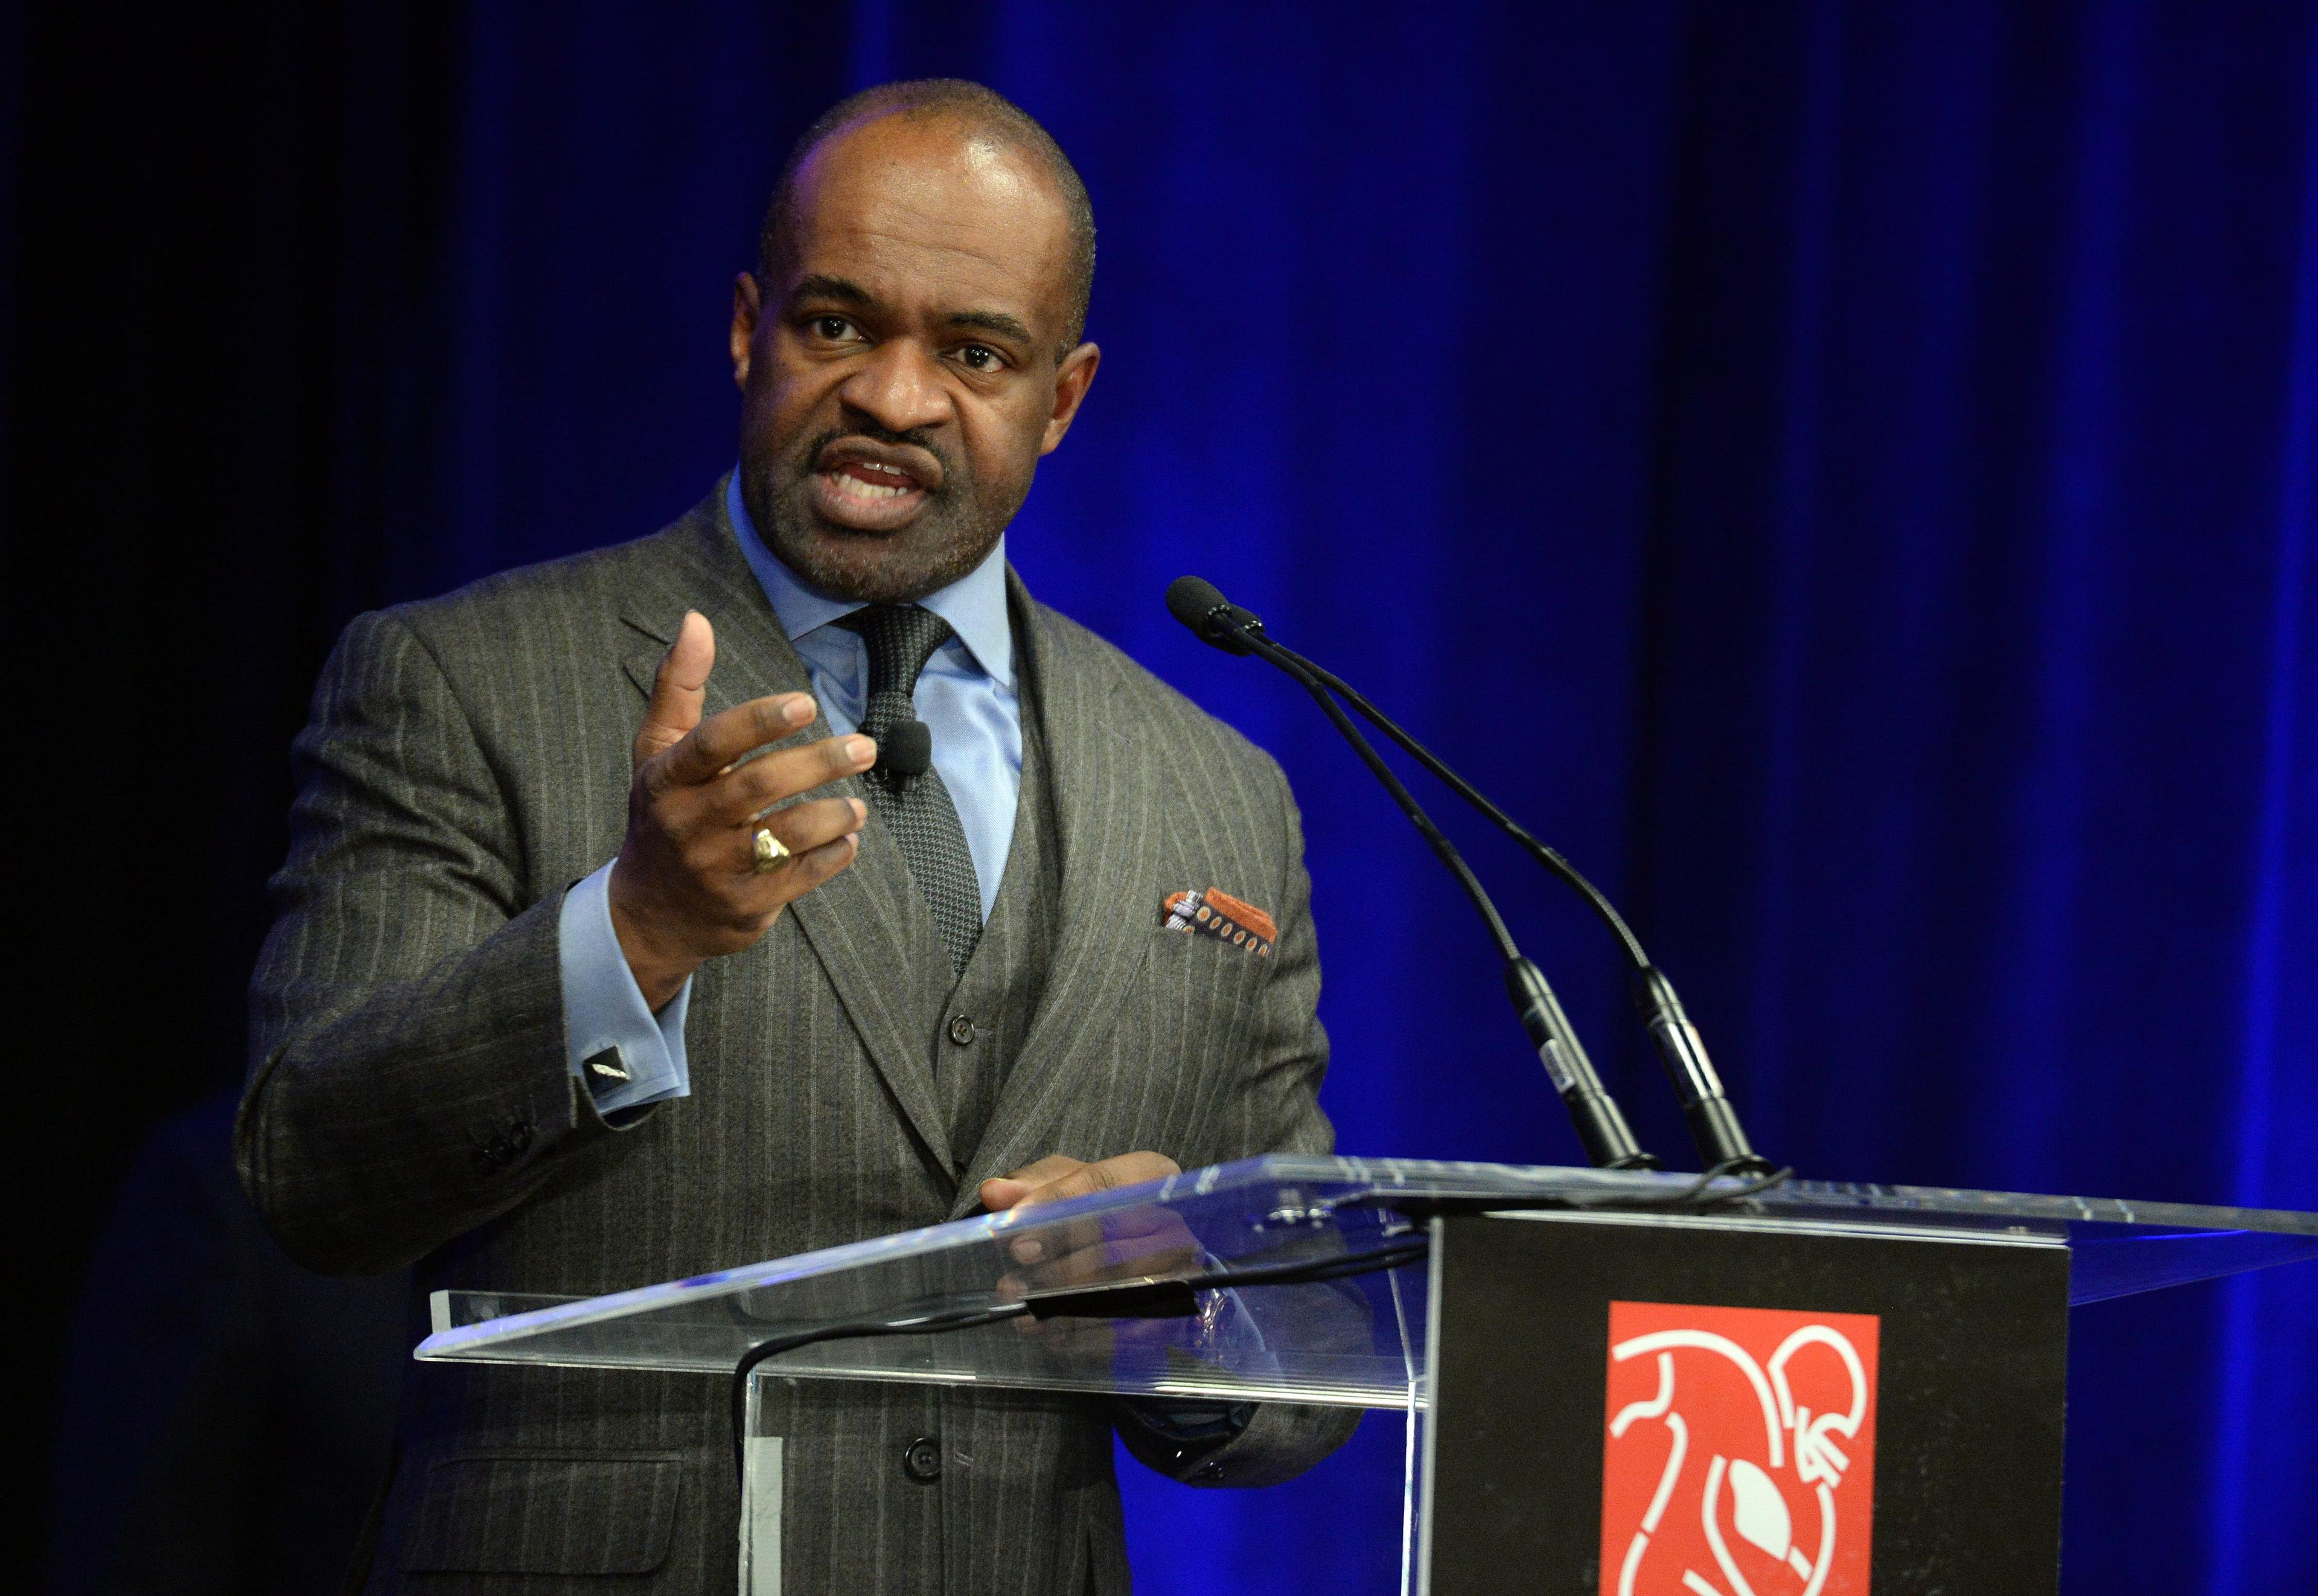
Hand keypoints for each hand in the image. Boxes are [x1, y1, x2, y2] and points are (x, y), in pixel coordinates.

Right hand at [608, 611, 873, 1007]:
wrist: (648, 913)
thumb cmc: (664, 814)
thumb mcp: (658, 751)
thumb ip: (678, 686)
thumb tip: (696, 619)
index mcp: (667, 779)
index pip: (712, 743)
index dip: (758, 721)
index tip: (805, 703)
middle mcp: (688, 823)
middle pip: (760, 786)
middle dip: (818, 763)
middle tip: (864, 747)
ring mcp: (715, 868)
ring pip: (786, 835)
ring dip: (833, 815)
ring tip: (858, 804)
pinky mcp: (743, 905)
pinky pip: (799, 878)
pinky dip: (832, 856)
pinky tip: (848, 838)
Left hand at [981, 1152, 1195, 1355]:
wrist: (1143, 1242)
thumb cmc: (1101, 1205)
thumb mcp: (1068, 1182)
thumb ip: (1033, 1186)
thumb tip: (994, 1193)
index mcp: (1149, 1175)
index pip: (1101, 1184)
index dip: (1055, 1208)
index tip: (1015, 1235)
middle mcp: (1172, 1220)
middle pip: (1113, 1246)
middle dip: (1056, 1269)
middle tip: (1011, 1284)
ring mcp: (1178, 1268)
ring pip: (1118, 1290)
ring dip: (1065, 1306)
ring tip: (1022, 1312)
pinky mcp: (1172, 1311)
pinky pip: (1127, 1329)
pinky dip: (1083, 1335)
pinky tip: (1049, 1333)